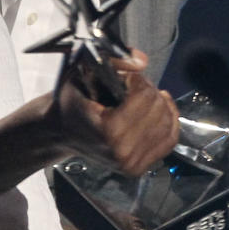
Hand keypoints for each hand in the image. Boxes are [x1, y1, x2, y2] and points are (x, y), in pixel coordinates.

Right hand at [56, 51, 179, 176]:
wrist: (60, 131)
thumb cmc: (70, 103)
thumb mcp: (82, 72)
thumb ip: (114, 61)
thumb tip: (142, 61)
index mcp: (108, 130)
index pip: (145, 96)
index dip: (137, 80)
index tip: (126, 78)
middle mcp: (121, 151)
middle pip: (159, 109)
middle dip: (148, 92)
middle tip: (133, 89)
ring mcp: (130, 163)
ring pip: (167, 123)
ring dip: (158, 106)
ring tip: (141, 100)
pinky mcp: (137, 168)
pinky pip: (168, 140)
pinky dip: (168, 122)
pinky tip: (157, 111)